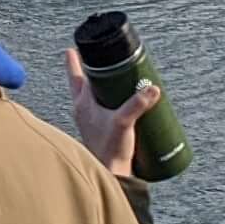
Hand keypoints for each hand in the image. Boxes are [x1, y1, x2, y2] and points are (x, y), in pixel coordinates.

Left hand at [63, 46, 159, 176]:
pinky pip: (101, 111)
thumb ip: (137, 104)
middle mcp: (83, 111)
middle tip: (86, 57)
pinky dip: (107, 103)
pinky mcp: (100, 130)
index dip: (74, 62)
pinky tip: (117, 104)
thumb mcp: (124, 122)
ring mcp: (90, 121)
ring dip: (97, 87)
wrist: (110, 175)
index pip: (77, 77)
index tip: (71, 48)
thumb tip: (152, 89)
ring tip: (105, 78)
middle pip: (82, 84)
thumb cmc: (109, 150)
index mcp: (83, 104)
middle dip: (85, 70)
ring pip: (91, 98)